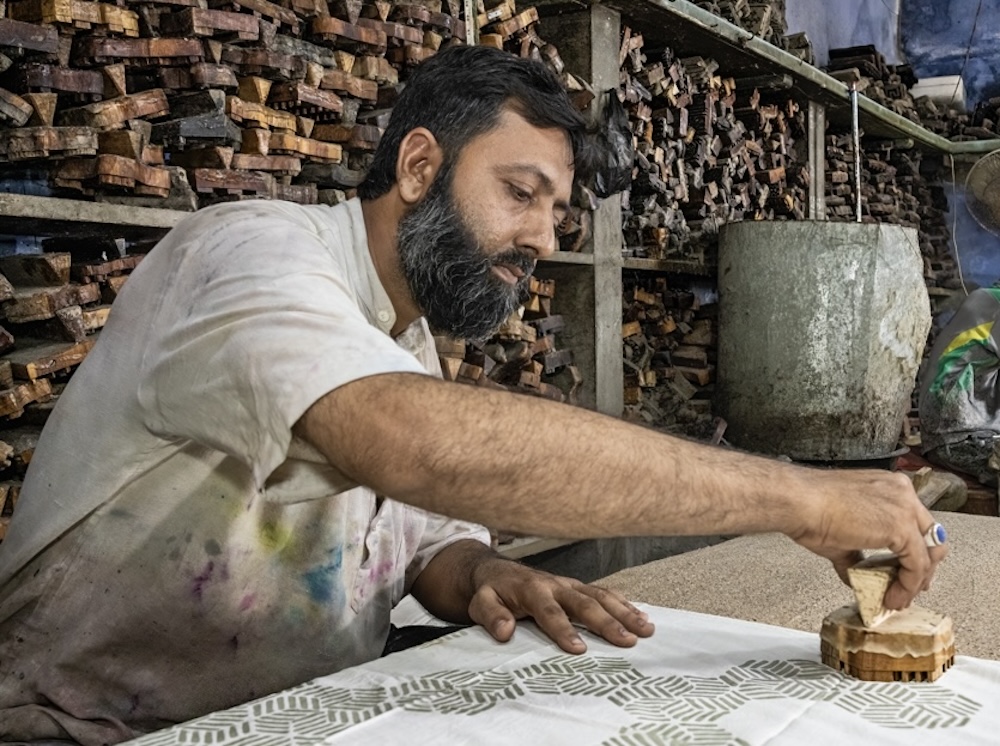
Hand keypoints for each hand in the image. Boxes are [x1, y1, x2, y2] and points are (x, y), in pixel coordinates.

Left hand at [467, 557, 653, 653]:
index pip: (549, 611)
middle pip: (584, 603)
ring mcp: (570, 584)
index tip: (579, 649)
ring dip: (624, 612)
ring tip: (646, 629)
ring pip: (601, 596)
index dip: (564, 629)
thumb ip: (490, 615)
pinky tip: (642, 616)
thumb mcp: (480, 602)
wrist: (497, 571)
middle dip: (607, 622)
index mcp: (531, 590)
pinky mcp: (578, 586)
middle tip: (627, 641)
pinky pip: (604, 593)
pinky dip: (624, 604)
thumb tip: (504, 630)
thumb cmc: (492, 591)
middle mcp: (556, 585)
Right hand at [786, 468, 947, 609]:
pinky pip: (917, 565)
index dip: (916, 551)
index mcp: (889, 487)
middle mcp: (902, 492)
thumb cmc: (809, 507)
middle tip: (911, 587)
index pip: (916, 522)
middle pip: (931, 536)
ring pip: (930, 552)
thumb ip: (856, 554)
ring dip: (916, 580)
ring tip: (899, 597)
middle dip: (924, 567)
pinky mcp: (901, 528)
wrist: (799, 502)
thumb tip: (855, 572)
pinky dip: (908, 585)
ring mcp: (904, 508)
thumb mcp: (841, 532)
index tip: (907, 570)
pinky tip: (893, 596)